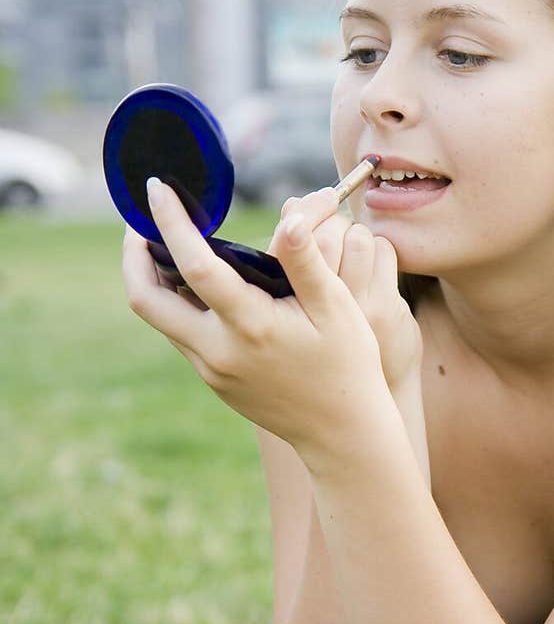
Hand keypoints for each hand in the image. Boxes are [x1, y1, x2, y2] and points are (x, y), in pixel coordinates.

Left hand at [122, 179, 393, 472]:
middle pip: (146, 299)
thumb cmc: (348, 365)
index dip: (171, 222)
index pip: (195, 266)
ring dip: (156, 278)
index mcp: (250, 327)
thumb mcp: (338, 309)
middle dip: (135, 255)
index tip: (158, 189)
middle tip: (141, 222)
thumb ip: (307, 262)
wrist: (342, 434)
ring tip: (169, 243)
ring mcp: (211, 370)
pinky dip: (180, 302)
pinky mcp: (214, 381)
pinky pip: (182, 334)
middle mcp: (218, 352)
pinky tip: (201, 283)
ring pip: (161, 318)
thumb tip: (290, 217)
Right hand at [276, 188, 423, 392]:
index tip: (304, 210)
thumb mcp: (284, 308)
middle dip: (328, 219)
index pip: (288, 239)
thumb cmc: (309, 349)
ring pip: (356, 237)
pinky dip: (379, 250)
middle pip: (323, 233)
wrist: (350, 409)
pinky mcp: (387, 309)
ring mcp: (355, 309)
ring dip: (355, 234)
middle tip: (330, 224)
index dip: (299, 215)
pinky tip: (372, 266)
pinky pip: (384, 251)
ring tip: (351, 250)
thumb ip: (284, 259)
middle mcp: (315, 309)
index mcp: (280, 305)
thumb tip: (292, 203)